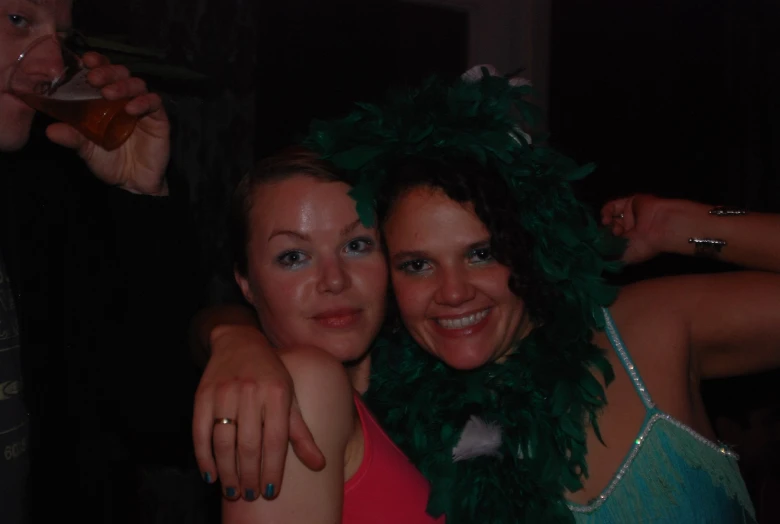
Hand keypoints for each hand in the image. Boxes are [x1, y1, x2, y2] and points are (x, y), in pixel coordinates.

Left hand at [46, 52, 169, 195]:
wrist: (133, 184)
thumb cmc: (110, 162)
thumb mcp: (86, 149)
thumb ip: (72, 137)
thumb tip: (50, 130)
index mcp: (106, 100)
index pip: (103, 73)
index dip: (97, 63)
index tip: (85, 61)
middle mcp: (125, 99)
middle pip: (121, 73)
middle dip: (107, 71)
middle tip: (93, 78)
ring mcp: (143, 107)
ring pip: (137, 84)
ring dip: (123, 85)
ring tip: (109, 94)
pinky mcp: (159, 119)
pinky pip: (154, 103)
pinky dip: (144, 102)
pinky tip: (131, 109)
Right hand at [193, 325, 325, 501]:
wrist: (239, 342)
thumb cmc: (270, 375)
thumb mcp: (290, 397)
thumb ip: (301, 433)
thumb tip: (319, 464)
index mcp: (278, 393)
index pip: (276, 439)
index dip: (272, 468)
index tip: (270, 491)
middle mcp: (252, 392)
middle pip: (249, 444)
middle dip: (250, 475)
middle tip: (250, 495)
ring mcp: (225, 392)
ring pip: (224, 441)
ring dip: (228, 471)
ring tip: (233, 491)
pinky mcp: (203, 394)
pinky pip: (201, 431)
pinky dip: (204, 456)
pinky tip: (211, 474)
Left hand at [601, 194, 683, 263]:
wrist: (661, 228)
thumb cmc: (644, 246)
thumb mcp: (625, 258)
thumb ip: (611, 257)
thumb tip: (598, 257)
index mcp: (631, 243)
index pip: (611, 241)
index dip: (602, 242)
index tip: (597, 245)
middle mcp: (630, 229)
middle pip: (608, 228)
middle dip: (606, 233)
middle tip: (609, 235)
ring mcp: (629, 215)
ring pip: (610, 218)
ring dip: (606, 223)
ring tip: (608, 226)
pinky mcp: (629, 202)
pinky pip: (612, 206)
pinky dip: (606, 212)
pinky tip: (606, 219)